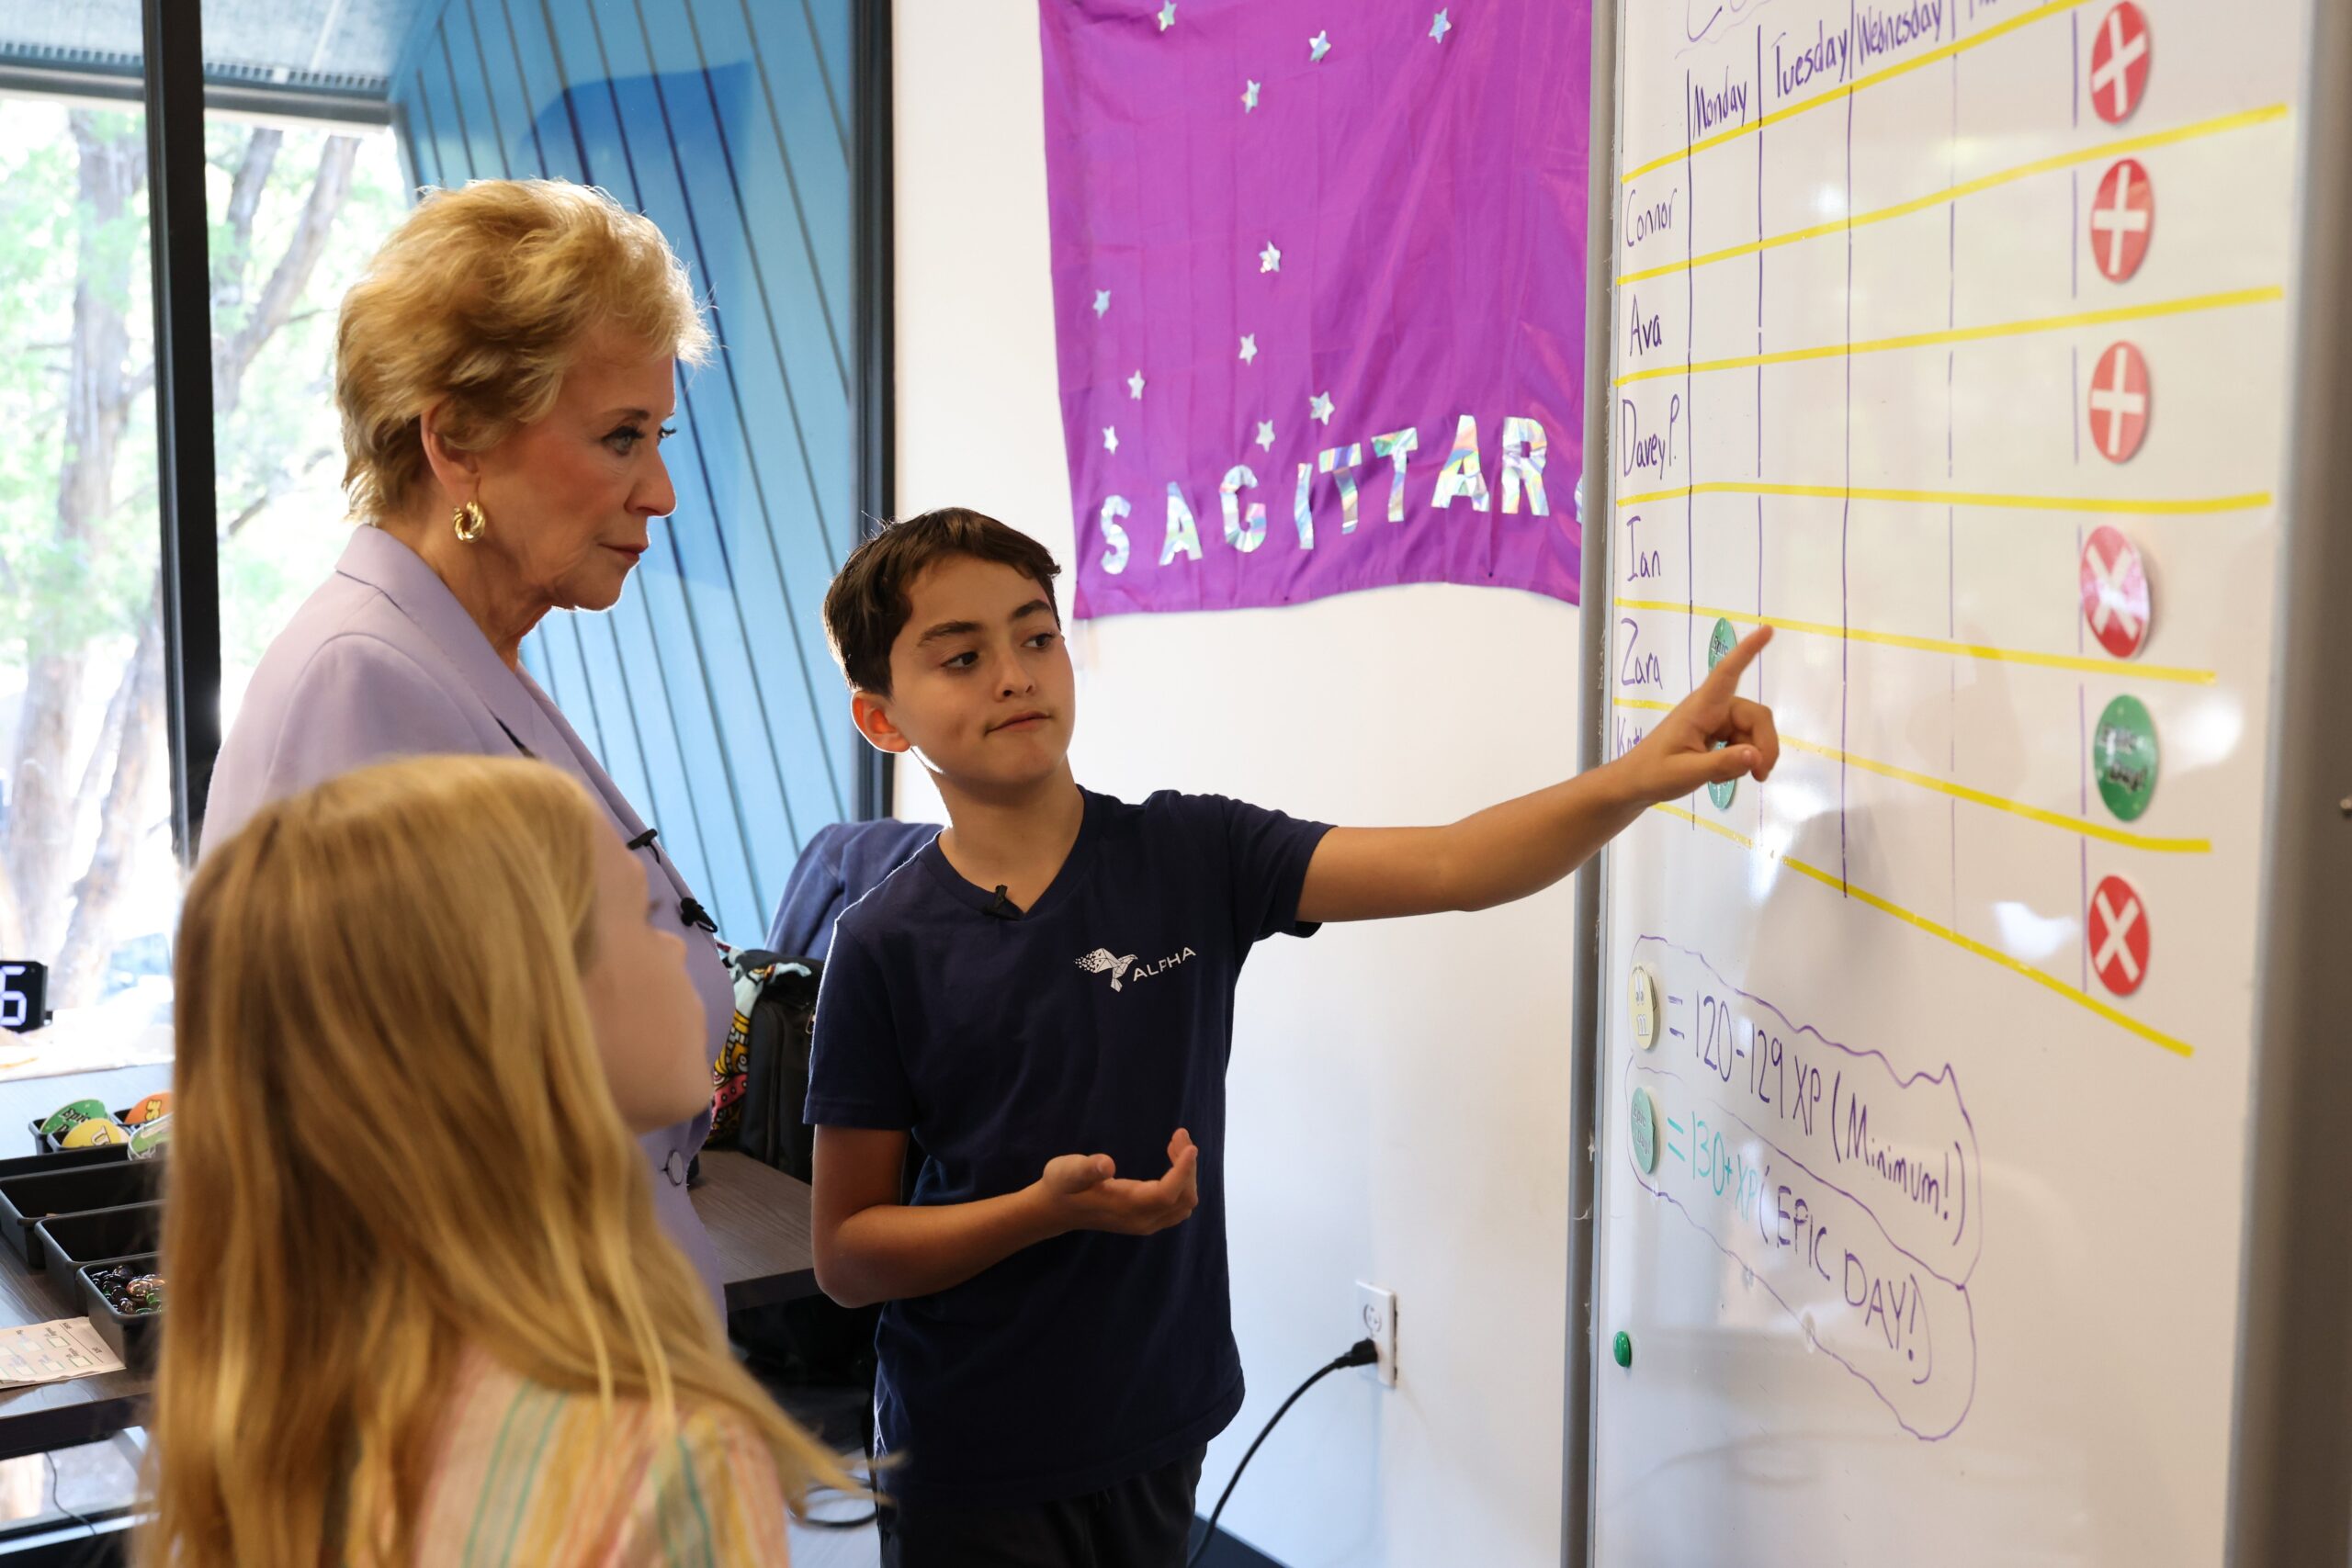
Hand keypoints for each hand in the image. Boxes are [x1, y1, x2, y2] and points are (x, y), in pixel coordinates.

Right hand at [1035, 1128, 1200, 1237]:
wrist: (1056, 1210)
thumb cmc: (1061, 1185)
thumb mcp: (1066, 1171)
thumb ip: (1085, 1168)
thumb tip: (1107, 1165)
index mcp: (1125, 1207)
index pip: (1167, 1194)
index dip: (1183, 1171)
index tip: (1189, 1145)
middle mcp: (1141, 1220)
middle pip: (1183, 1198)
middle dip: (1187, 1166)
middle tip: (1178, 1135)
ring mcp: (1145, 1223)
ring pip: (1184, 1203)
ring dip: (1187, 1173)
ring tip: (1176, 1143)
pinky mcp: (1147, 1219)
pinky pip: (1178, 1205)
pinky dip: (1182, 1182)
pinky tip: (1171, 1162)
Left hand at [1622, 626, 1780, 804]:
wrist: (1633, 784)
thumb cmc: (1653, 774)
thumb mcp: (1687, 773)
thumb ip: (1723, 764)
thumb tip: (1757, 755)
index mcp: (1700, 708)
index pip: (1726, 673)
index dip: (1747, 651)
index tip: (1767, 629)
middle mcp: (1711, 708)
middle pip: (1756, 716)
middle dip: (1764, 745)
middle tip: (1760, 776)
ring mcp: (1715, 720)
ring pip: (1753, 731)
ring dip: (1750, 757)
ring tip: (1725, 778)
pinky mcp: (1716, 732)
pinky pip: (1744, 742)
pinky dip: (1740, 760)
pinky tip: (1721, 775)